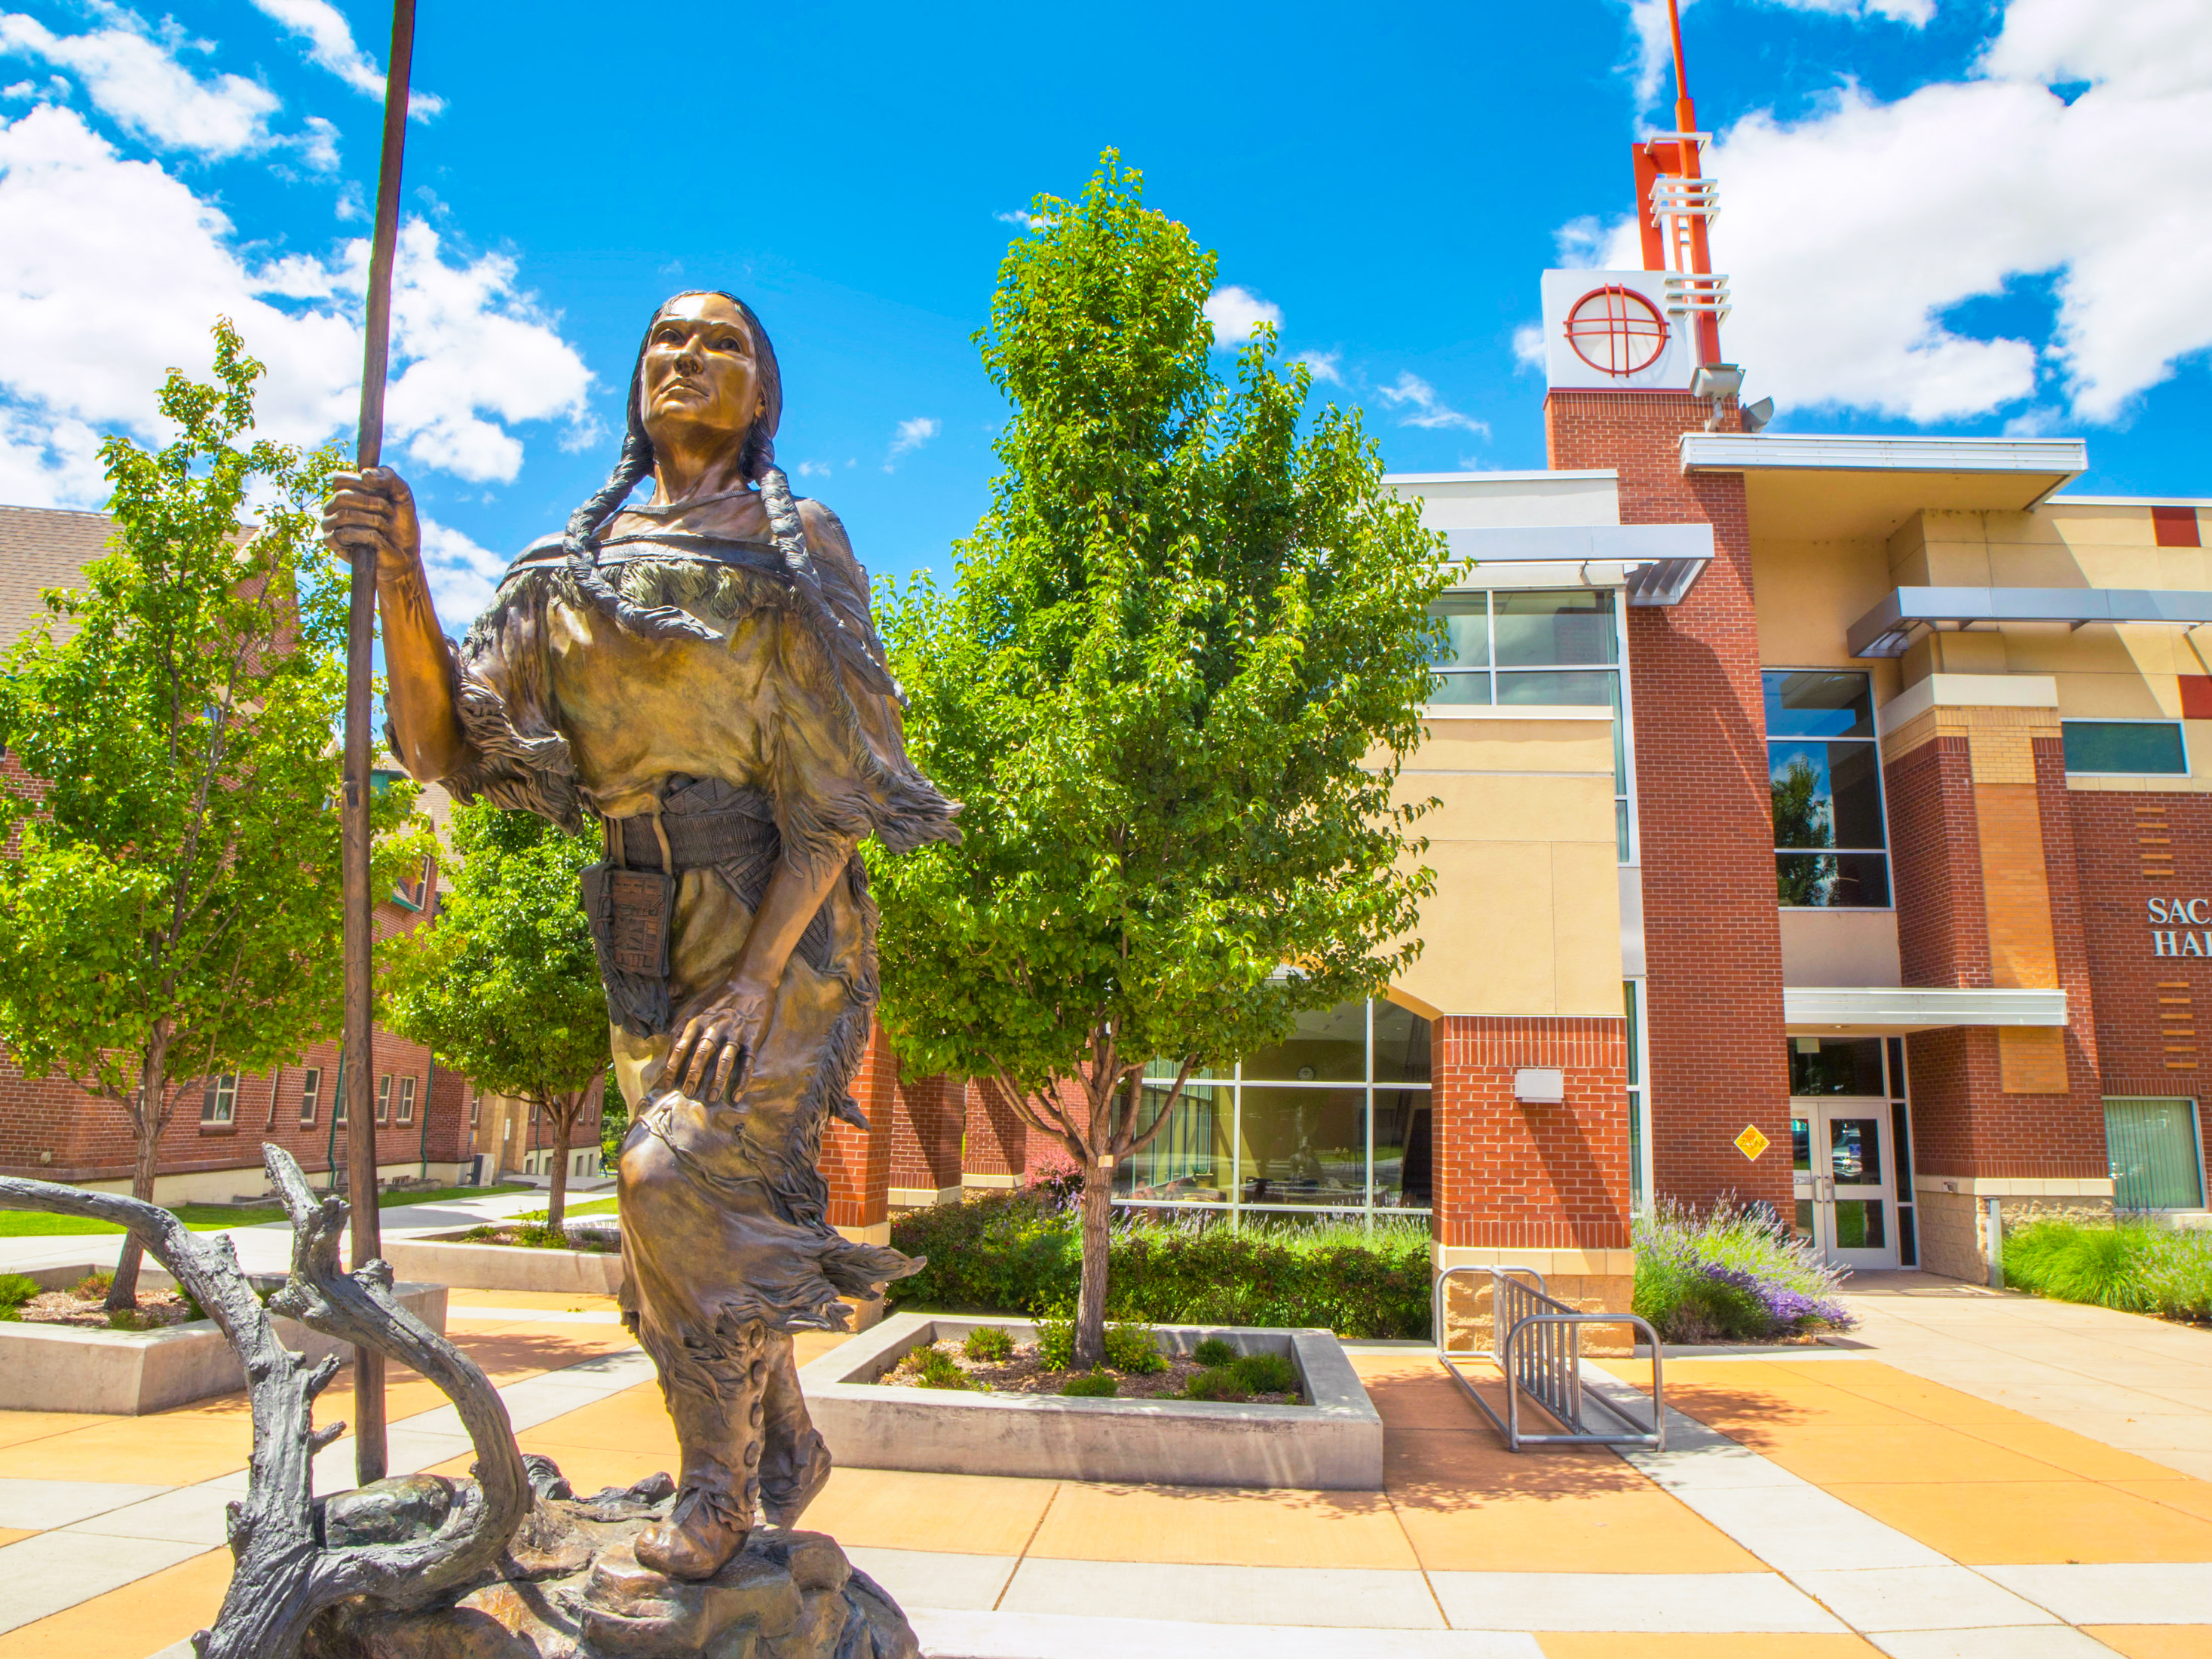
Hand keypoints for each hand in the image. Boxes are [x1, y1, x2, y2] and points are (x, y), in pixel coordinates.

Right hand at [323, 466, 421, 583]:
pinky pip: (345, 534)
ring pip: (345, 515)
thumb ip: (388, 476)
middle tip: (388, 512)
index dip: (362, 484)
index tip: (383, 493)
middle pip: (342, 496)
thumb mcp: (402, 493)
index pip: (340, 479)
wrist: (406, 552)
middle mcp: (333, 505)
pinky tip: (379, 539)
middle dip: (372, 504)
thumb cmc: (401, 521)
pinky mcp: (331, 541)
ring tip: (385, 526)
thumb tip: (364, 474)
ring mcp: (329, 523)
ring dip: (373, 520)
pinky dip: (368, 536)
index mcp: (345, 490)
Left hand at [665, 976, 773, 1102]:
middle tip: (687, 1093)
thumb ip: (680, 1028)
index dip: (673, 1066)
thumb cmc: (719, 999)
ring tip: (710, 1098)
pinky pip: (747, 1063)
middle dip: (693, 1075)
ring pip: (725, 1060)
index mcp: (699, 1020)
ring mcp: (735, 1034)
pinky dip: (743, 1080)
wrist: (750, 983)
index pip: (682, 1046)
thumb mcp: (695, 1008)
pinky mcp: (752, 1039)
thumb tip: (668, 1053)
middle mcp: (716, 1027)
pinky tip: (736, 1095)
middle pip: (702, 1054)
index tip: (668, 1083)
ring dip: (717, 1080)